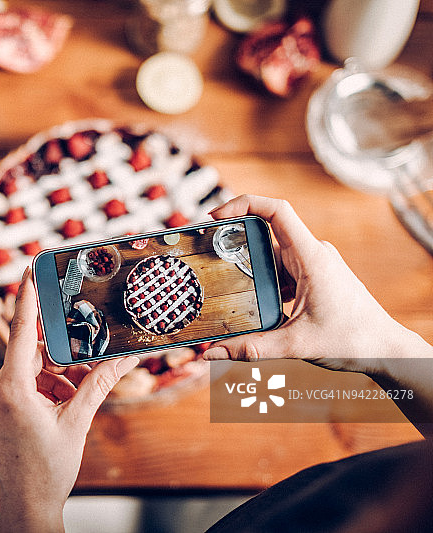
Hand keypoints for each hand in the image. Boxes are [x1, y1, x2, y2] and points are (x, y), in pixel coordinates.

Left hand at [0, 269, 137, 532]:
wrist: (24, 509)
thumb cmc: (47, 471)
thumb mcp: (77, 422)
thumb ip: (99, 384)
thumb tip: (127, 357)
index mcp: (11, 389)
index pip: (21, 332)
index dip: (28, 298)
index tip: (30, 269)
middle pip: (29, 354)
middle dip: (59, 354)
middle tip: (83, 349)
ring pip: (26, 372)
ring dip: (54, 378)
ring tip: (75, 397)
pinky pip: (19, 387)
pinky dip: (43, 389)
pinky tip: (62, 405)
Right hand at [203, 195, 416, 373]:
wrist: (386, 349)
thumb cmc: (353, 340)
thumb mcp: (296, 345)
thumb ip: (252, 348)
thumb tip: (213, 353)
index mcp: (311, 258)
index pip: (277, 211)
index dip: (244, 204)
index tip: (217, 215)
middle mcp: (312, 254)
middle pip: (266, 234)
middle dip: (236, 243)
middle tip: (209, 255)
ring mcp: (314, 265)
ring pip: (271, 255)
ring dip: (250, 267)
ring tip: (226, 284)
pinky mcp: (313, 277)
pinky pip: (281, 270)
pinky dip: (263, 281)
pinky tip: (252, 301)